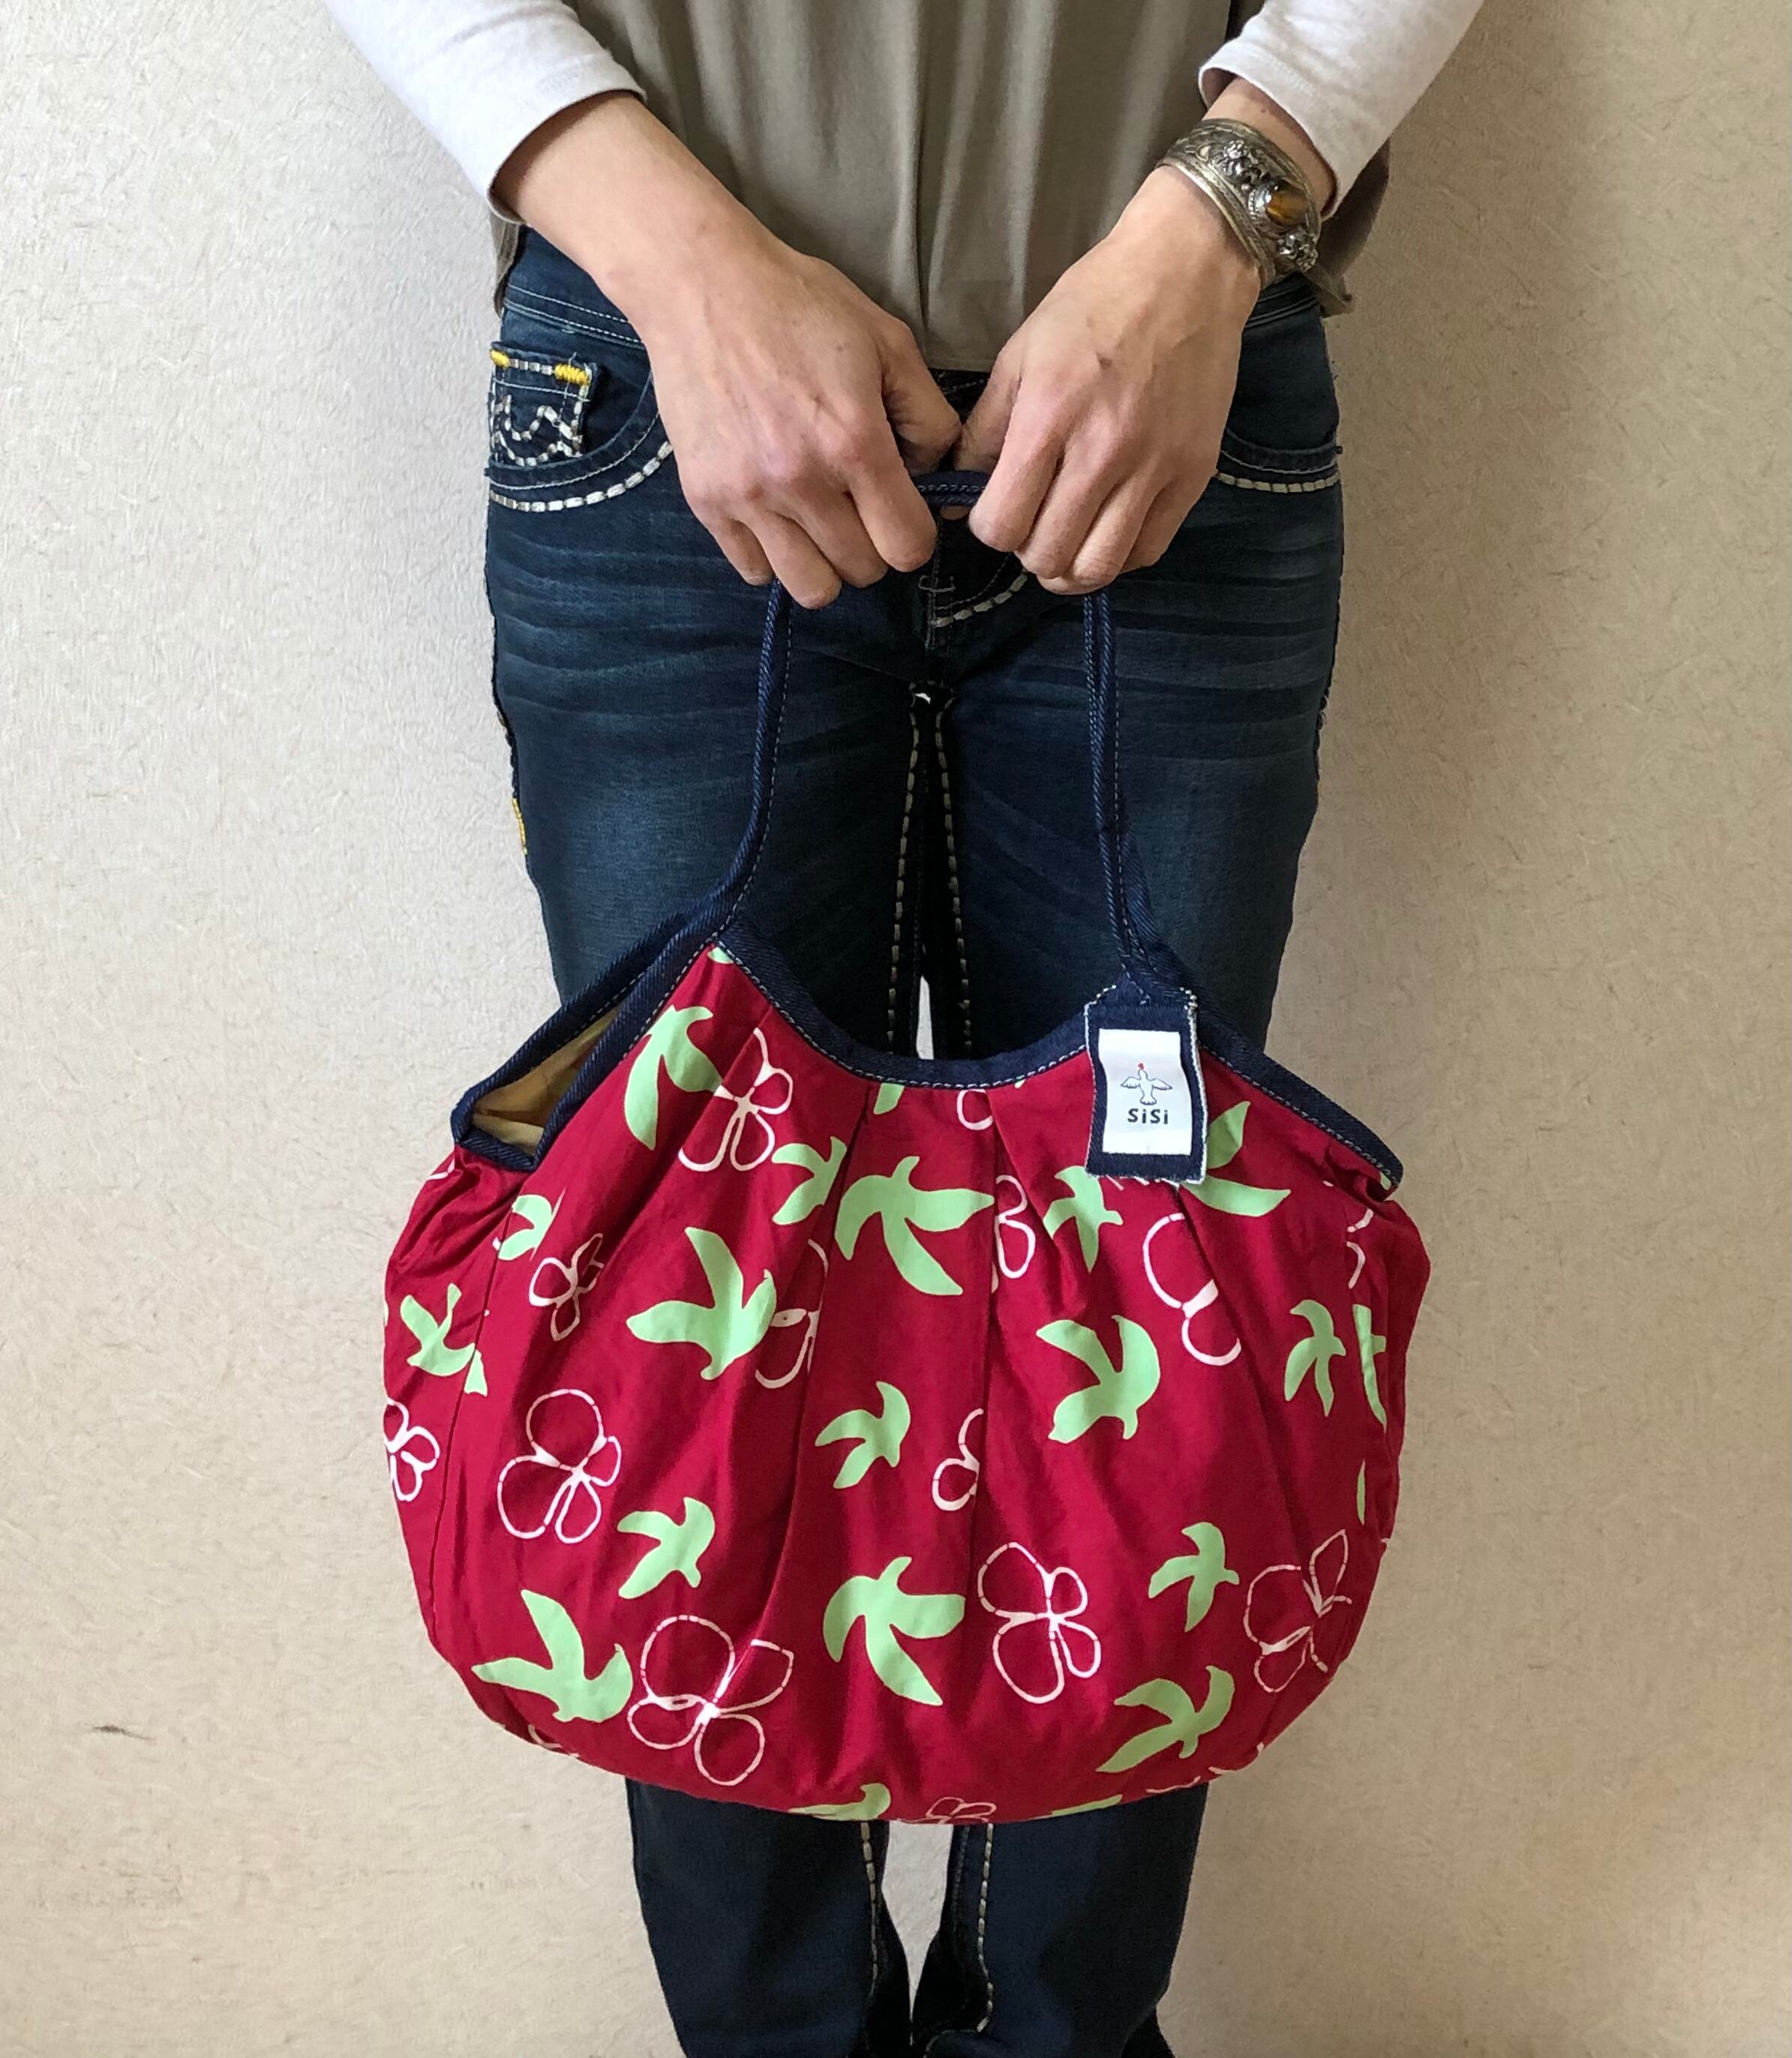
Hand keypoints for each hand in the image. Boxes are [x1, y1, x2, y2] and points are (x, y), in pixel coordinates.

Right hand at [497, 94, 959, 608]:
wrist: (700, 285)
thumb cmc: (800, 306)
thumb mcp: (888, 341)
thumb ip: (928, 415)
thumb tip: (933, 477)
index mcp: (854, 442)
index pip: (907, 546)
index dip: (916, 535)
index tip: (904, 510)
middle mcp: (801, 480)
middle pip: (862, 571)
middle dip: (873, 546)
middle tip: (861, 507)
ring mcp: (749, 497)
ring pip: (810, 587)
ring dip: (827, 563)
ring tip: (822, 523)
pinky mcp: (706, 501)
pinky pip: (755, 570)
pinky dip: (774, 556)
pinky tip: (779, 517)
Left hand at [951, 167, 1263, 593]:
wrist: (1185, 272)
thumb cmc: (1092, 307)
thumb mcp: (1019, 357)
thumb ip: (984, 433)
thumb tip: (958, 502)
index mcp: (1049, 417)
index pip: (1001, 523)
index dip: (988, 528)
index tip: (996, 508)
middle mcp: (1102, 451)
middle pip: (1046, 555)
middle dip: (1026, 549)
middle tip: (1032, 523)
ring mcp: (1153, 468)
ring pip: (1097, 567)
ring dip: (1070, 567)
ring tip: (1065, 540)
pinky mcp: (1193, 475)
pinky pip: (1146, 551)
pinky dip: (1117, 556)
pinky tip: (1105, 531)